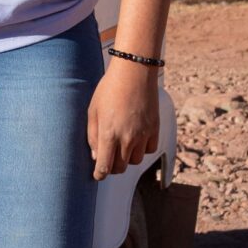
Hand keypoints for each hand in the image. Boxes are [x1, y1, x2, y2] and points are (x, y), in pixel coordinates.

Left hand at [87, 57, 160, 181]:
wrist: (134, 72)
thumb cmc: (108, 89)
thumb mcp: (93, 111)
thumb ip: (92, 136)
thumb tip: (96, 157)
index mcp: (109, 134)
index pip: (104, 167)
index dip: (99, 174)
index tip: (97, 174)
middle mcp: (127, 138)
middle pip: (120, 168)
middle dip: (112, 167)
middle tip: (108, 157)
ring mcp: (143, 134)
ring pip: (136, 161)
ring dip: (127, 157)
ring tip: (122, 144)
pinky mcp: (155, 129)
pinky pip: (149, 150)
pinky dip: (142, 148)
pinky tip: (136, 137)